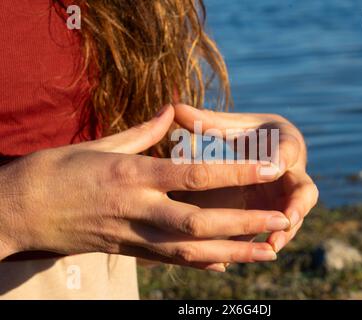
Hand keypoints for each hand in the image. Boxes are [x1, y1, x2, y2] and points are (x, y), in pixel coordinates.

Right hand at [0, 105, 290, 270]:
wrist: (22, 211)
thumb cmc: (59, 170)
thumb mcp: (104, 144)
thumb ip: (146, 130)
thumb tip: (173, 109)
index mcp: (133, 176)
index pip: (196, 175)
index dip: (238, 173)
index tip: (272, 167)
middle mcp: (138, 210)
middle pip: (201, 223)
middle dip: (246, 223)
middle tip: (283, 219)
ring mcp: (134, 237)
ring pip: (192, 252)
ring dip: (234, 253)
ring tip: (268, 251)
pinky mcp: (130, 252)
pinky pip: (173, 261)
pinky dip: (204, 263)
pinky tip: (229, 264)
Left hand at [173, 104, 318, 251]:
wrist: (268, 150)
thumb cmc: (250, 134)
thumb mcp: (233, 126)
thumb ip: (208, 122)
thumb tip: (174, 106)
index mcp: (284, 142)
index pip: (288, 150)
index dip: (283, 159)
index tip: (273, 168)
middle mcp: (293, 171)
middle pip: (304, 189)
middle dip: (299, 203)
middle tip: (289, 216)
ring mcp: (289, 196)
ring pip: (295, 217)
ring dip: (286, 231)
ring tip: (272, 245)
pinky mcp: (280, 213)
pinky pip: (280, 230)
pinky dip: (270, 240)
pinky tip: (253, 254)